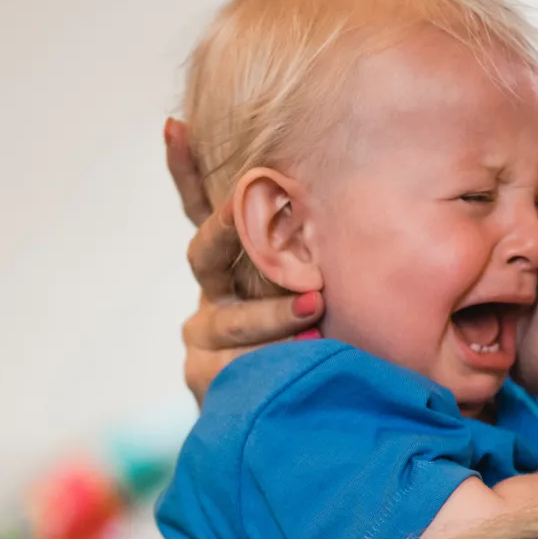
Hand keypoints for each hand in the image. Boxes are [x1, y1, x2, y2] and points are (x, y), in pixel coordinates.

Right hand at [165, 119, 324, 403]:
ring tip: (314, 307)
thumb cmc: (323, 331)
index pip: (199, 208)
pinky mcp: (207, 378)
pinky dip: (262, 361)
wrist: (299, 412)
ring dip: (271, 313)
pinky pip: (234, 367)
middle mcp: (211, 291)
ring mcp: (205, 334)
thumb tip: (361, 175)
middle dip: (231, 230)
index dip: (184, 168)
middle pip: (208, 253)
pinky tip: (293, 354)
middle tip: (253, 207)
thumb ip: (320, 243)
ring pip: (232, 318)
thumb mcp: (322, 280)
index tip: (176, 126)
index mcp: (230, 260)